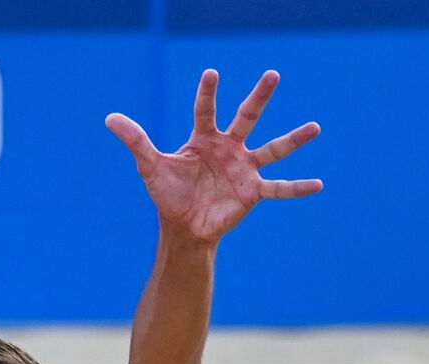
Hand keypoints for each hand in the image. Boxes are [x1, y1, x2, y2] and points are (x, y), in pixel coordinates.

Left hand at [106, 69, 321, 241]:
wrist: (182, 225)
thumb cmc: (168, 193)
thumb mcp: (149, 166)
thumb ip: (136, 141)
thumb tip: (110, 118)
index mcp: (204, 139)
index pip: (206, 110)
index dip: (208, 93)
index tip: (211, 73)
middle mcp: (229, 148)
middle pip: (247, 117)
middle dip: (259, 97)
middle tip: (272, 74)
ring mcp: (244, 168)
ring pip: (273, 149)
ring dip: (294, 139)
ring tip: (315, 127)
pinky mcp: (252, 191)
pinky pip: (279, 188)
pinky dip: (297, 187)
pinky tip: (319, 184)